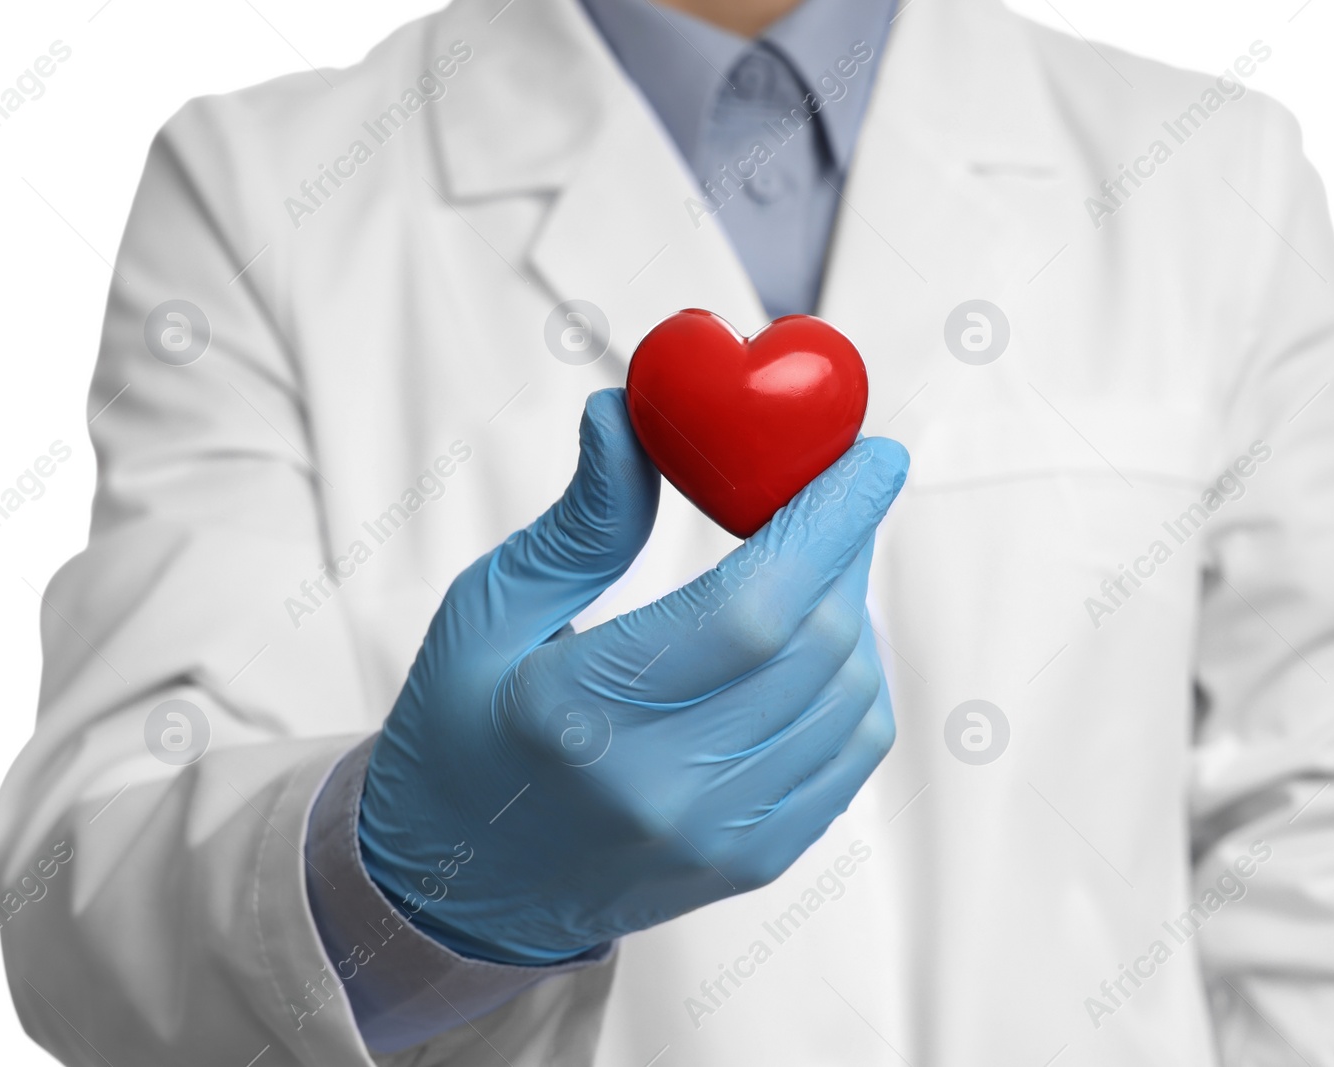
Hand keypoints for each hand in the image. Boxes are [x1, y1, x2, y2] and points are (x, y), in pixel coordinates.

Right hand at [358, 388, 908, 963]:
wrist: (463, 881)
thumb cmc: (463, 730)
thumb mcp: (490, 610)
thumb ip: (582, 522)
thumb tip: (631, 416)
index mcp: (581, 714)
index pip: (751, 606)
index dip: (826, 522)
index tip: (870, 457)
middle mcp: (663, 788)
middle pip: (815, 645)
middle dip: (845, 549)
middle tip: (840, 491)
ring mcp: (717, 836)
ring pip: (849, 698)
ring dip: (852, 612)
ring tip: (817, 564)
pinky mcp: (753, 860)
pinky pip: (850, 756)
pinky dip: (855, 682)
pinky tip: (821, 642)